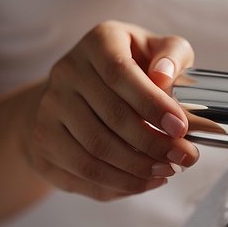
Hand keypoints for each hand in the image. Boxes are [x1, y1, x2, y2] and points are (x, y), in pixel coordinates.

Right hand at [22, 21, 200, 200]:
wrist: (80, 90)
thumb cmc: (132, 69)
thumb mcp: (157, 51)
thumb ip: (172, 56)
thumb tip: (164, 75)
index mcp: (98, 43)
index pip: (119, 74)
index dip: (152, 104)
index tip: (181, 128)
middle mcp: (66, 71)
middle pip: (110, 117)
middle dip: (154, 144)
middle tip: (184, 158)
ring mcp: (49, 108)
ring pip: (95, 150)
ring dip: (138, 169)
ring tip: (167, 172)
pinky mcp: (43, 141)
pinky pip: (82, 172)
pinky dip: (118, 184)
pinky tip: (144, 181)